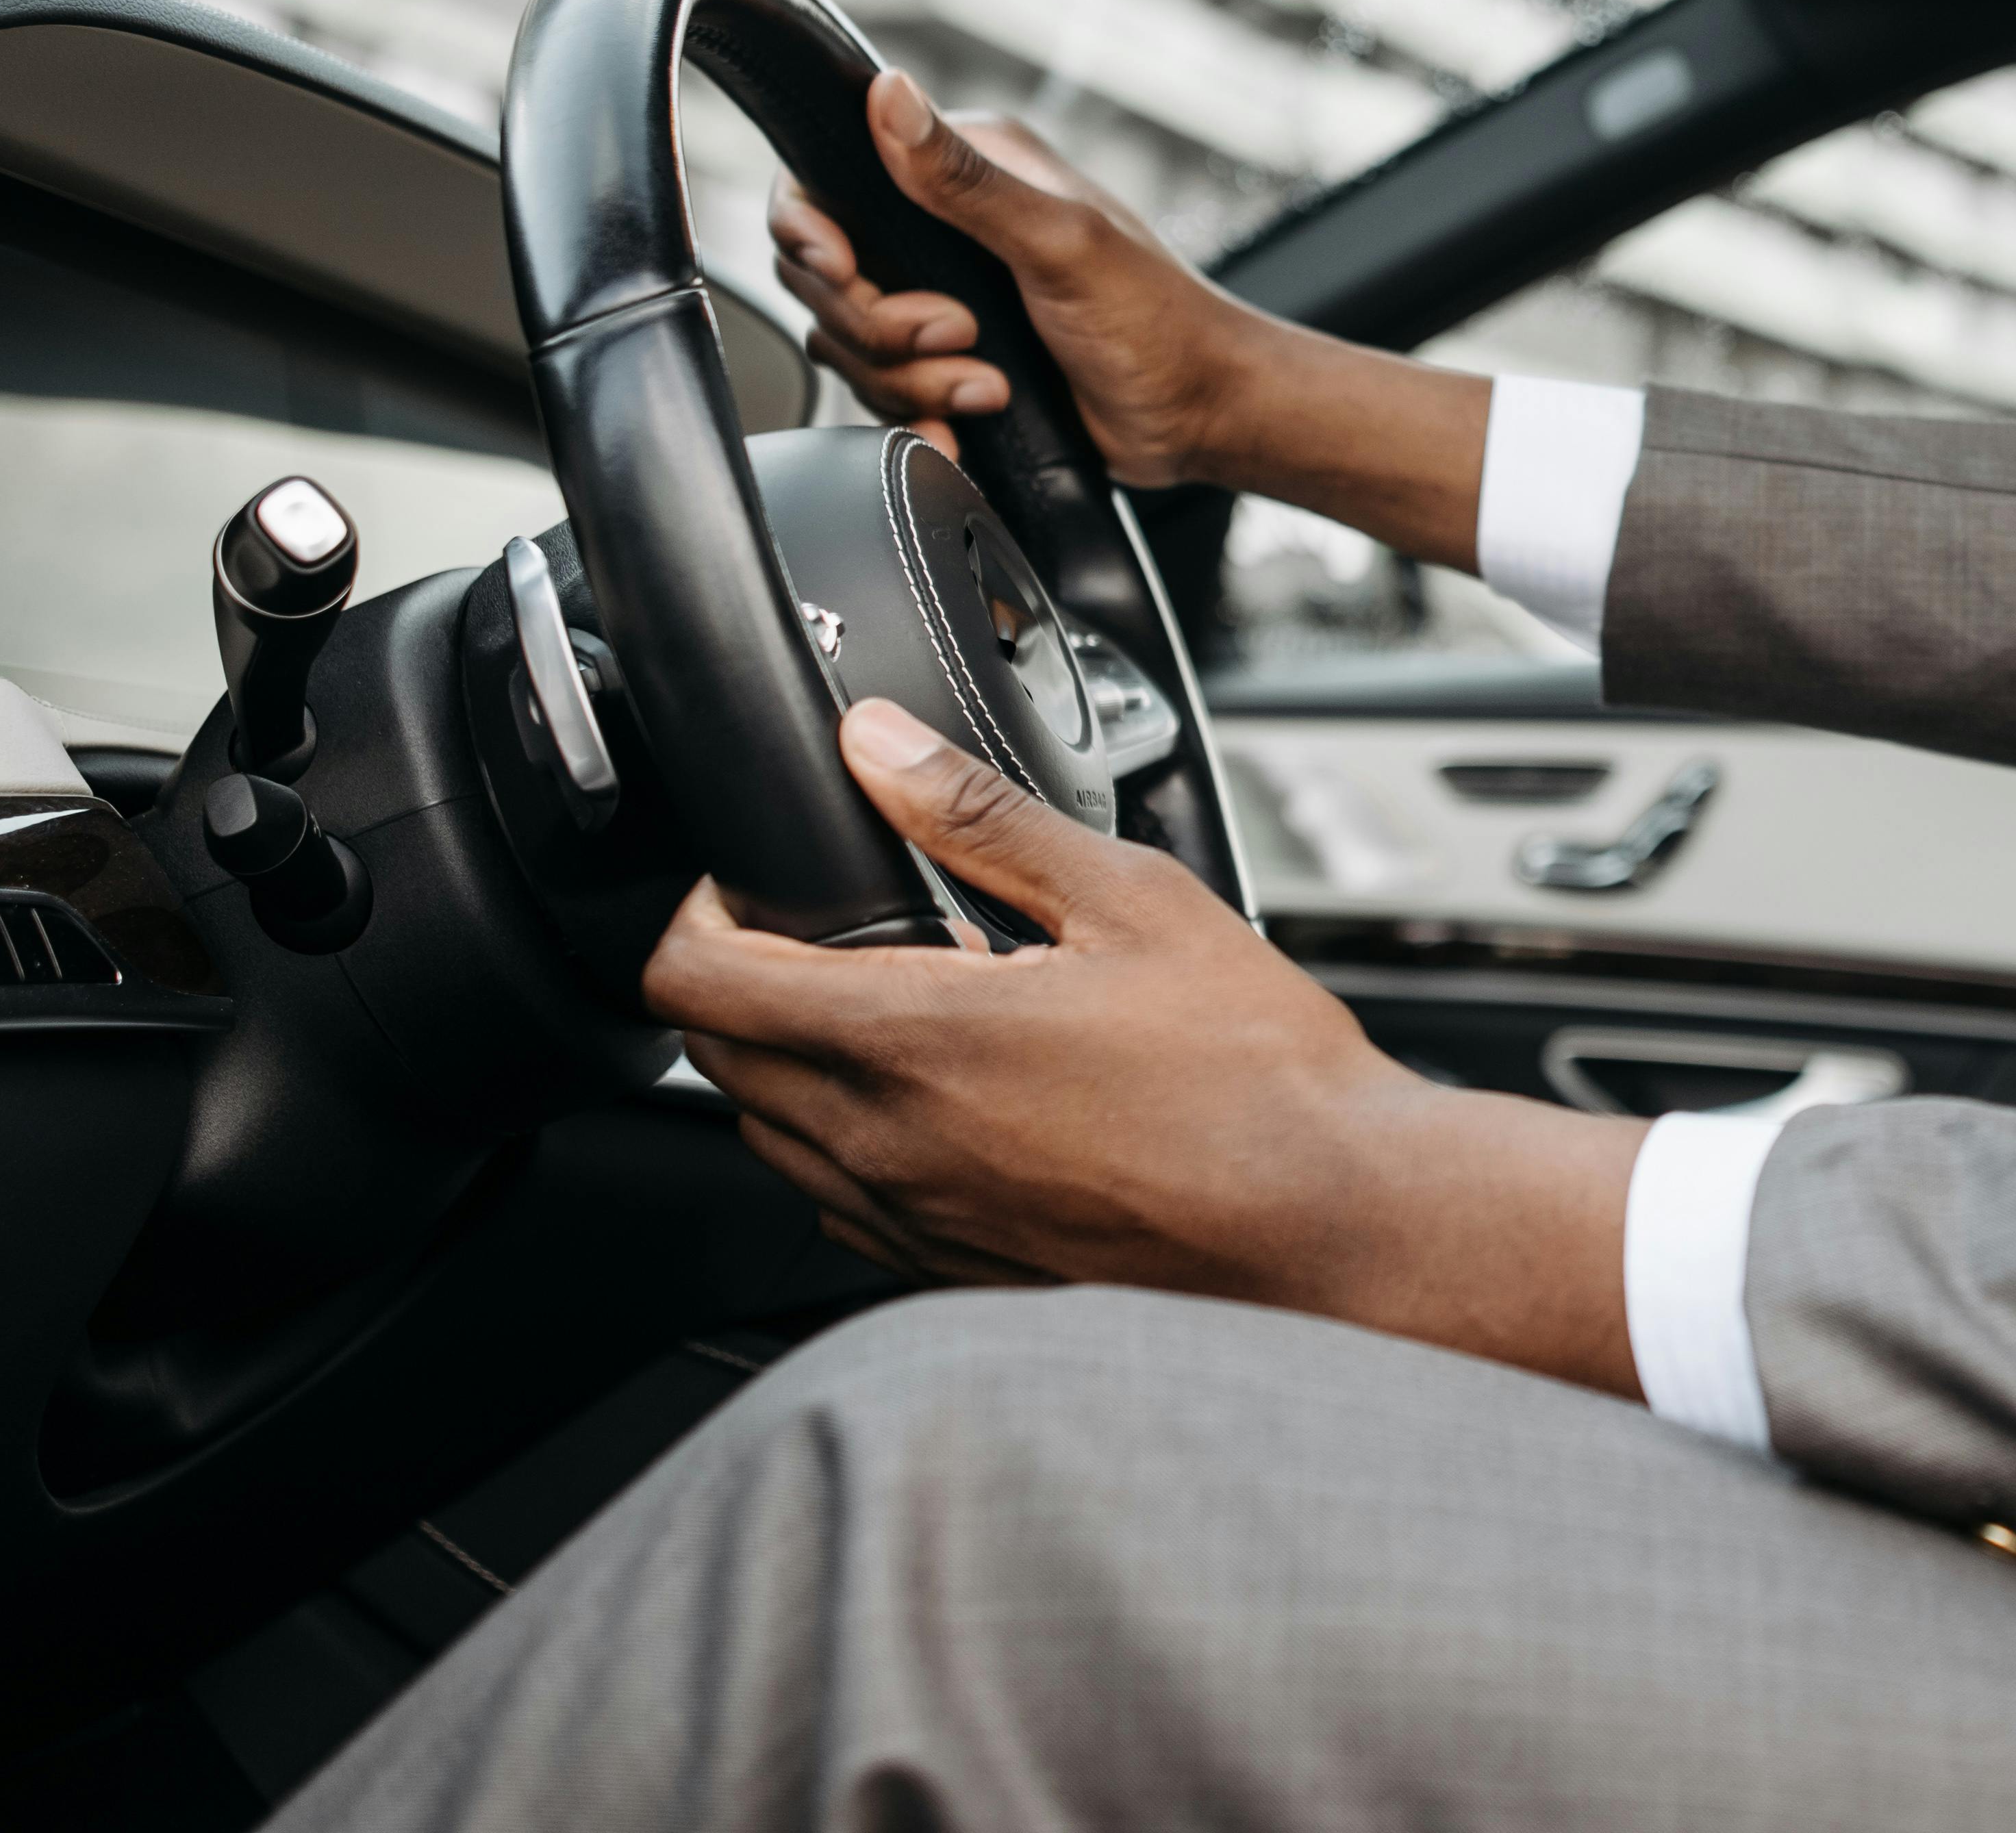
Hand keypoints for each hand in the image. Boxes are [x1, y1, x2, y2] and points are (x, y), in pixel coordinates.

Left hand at [646, 697, 1645, 1392]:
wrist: (1330, 1229)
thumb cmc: (1255, 1076)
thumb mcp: (1130, 900)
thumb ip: (983, 815)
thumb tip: (879, 744)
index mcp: (911, 1040)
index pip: (695, 983)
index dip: (686, 917)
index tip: (736, 883)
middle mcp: (885, 1145)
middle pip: (714, 1061)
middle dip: (738, 983)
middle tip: (823, 932)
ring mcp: (911, 1221)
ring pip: (769, 1139)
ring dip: (791, 1066)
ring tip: (896, 1012)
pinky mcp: (949, 1271)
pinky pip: (840, 1204)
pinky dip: (850, 1144)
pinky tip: (945, 1105)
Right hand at [768, 69, 1497, 568]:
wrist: (1200, 417)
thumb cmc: (1159, 322)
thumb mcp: (1063, 243)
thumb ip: (966, 180)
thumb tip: (887, 93)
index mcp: (970, 169)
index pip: (829, 180)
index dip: (812, 232)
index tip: (844, 269)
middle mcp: (943, 228)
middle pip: (824, 277)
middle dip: (884, 324)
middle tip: (963, 335)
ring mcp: (941, 299)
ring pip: (850, 344)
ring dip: (914, 381)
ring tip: (991, 385)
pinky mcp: (948, 364)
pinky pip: (882, 395)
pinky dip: (916, 420)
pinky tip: (963, 429)